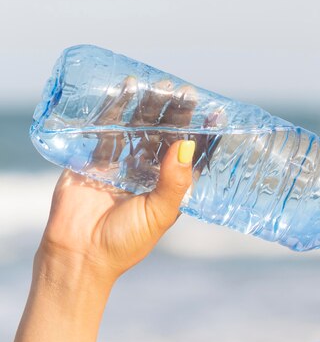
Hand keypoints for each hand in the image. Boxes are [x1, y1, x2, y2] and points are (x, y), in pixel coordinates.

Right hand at [0, 77, 199, 341]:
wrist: (80, 255)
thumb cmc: (126, 242)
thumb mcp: (159, 213)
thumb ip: (174, 181)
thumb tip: (189, 145)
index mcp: (169, 185)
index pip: (191, 154)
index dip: (204, 134)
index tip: (217, 114)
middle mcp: (148, 171)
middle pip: (166, 134)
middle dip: (176, 113)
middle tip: (186, 92)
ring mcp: (122, 163)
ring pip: (139, 128)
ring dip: (149, 106)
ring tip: (161, 85)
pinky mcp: (94, 159)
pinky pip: (107, 130)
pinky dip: (115, 110)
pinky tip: (126, 89)